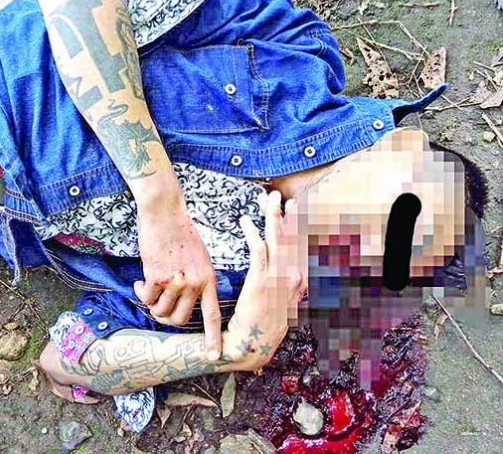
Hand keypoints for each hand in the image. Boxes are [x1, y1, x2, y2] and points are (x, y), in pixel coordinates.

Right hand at [134, 197, 221, 360]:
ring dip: (150, 303)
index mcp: (208, 278)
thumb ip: (196, 279)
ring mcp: (176, 281)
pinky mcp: (157, 277)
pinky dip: (140, 291)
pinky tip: (139, 280)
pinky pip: (146, 298)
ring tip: (147, 287)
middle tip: (157, 306)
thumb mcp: (199, 256)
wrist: (164, 213)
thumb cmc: (180, 232)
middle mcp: (194, 283)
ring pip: (159, 311)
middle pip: (180, 319)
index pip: (212, 315)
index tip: (214, 358)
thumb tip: (184, 299)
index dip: (213, 338)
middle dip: (165, 318)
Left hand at [225, 191, 305, 368]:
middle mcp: (290, 278)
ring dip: (273, 217)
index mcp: (294, 283)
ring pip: (278, 240)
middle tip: (280, 196)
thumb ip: (285, 293)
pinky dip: (254, 233)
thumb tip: (288, 281)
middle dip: (287, 215)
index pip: (299, 248)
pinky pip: (259, 251)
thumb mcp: (279, 310)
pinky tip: (246, 221)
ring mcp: (276, 280)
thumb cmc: (259, 329)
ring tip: (268, 199)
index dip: (296, 227)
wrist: (251, 349)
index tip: (293, 210)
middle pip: (292, 238)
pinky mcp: (261, 282)